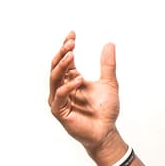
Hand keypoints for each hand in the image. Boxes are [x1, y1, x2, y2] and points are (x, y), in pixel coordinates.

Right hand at [48, 32, 123, 164]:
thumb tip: (110, 43)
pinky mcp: (59, 111)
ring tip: (71, 55)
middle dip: (62, 53)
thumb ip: (108, 65)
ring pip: (54, 78)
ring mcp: (59, 99)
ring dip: (62, 66)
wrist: (107, 131)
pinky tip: (79, 79)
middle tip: (70, 43)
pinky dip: (67, 86)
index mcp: (71, 80)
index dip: (66, 46)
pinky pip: (59, 95)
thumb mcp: (109, 83)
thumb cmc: (106, 110)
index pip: (64, 60)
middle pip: (56, 66)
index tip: (72, 34)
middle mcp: (62, 88)